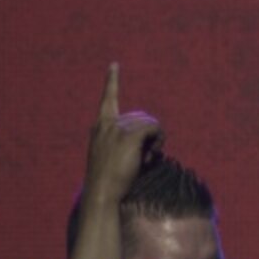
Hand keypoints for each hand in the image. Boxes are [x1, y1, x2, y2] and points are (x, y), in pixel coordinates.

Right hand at [85, 64, 162, 204]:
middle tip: (146, 156)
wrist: (101, 193)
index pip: (107, 99)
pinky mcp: (128, 136)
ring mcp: (117, 129)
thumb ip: (124, 142)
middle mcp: (107, 124)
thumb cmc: (108, 181)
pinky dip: (158, 140)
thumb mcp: (111, 156)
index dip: (111, 81)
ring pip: (150, 123)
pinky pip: (154, 128)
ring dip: (155, 140)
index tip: (114, 65)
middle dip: (149, 134)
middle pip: (141, 116)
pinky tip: (152, 156)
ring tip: (147, 159)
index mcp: (100, 126)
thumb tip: (150, 138)